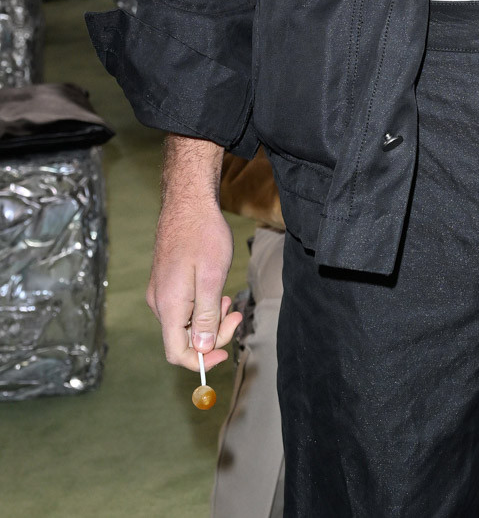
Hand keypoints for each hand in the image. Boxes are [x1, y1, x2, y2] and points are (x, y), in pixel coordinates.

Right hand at [147, 195, 241, 372]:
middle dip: (212, 334)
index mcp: (169, 305)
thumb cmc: (203, 234)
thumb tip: (203, 348)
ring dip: (209, 318)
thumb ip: (206, 315)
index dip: (201, 361)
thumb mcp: (212, 276)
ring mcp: (160, 292)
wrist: (188, 201)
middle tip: (236, 313)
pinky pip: (183, 307)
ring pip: (184, 323)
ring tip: (228, 298)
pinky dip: (202, 306)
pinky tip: (215, 289)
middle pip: (183, 339)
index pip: (176, 352)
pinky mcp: (165, 282)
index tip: (225, 353)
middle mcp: (159, 303)